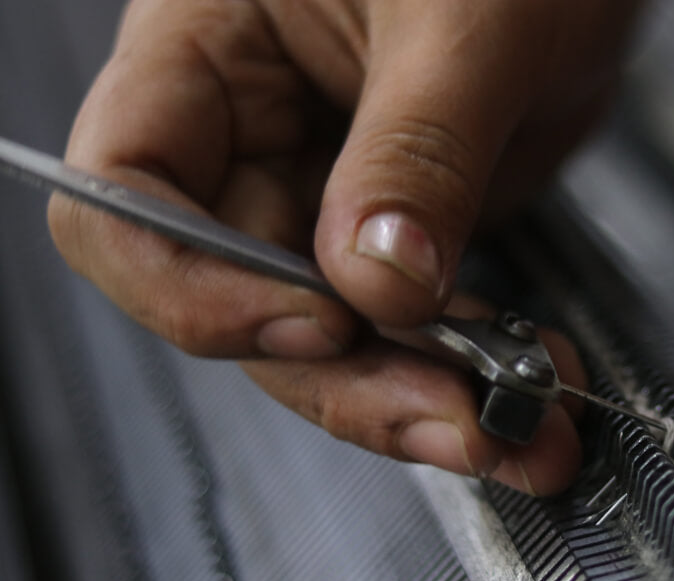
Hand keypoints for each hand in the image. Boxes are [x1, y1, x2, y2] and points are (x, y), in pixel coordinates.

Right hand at [48, 0, 644, 493]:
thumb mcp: (465, 19)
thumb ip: (417, 150)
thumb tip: (378, 281)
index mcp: (213, 48)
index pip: (127, 194)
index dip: (196, 286)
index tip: (316, 323)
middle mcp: (257, 130)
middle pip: (244, 301)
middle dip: (352, 379)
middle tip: (458, 418)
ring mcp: (334, 187)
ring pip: (336, 336)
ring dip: (425, 396)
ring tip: (520, 431)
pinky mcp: (408, 223)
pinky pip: (414, 322)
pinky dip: (472, 365)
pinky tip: (531, 383)